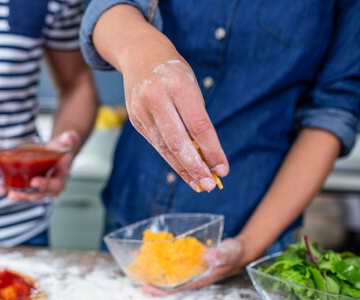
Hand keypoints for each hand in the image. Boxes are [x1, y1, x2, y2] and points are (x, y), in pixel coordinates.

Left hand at [0, 131, 79, 201]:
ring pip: (28, 195)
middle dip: (26, 195)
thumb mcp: (67, 142)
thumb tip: (69, 138)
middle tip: (14, 193)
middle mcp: (50, 187)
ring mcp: (39, 189)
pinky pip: (19, 190)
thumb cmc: (61, 149)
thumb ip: (70, 140)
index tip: (34, 182)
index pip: (55, 185)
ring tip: (4, 192)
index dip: (45, 185)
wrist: (56, 153)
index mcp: (61, 178)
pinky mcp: (29, 187)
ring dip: (16, 195)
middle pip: (39, 195)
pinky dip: (8, 190)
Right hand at [122, 56, 228, 191]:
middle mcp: (156, 98)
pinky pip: (156, 145)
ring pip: (164, 147)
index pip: (198, 125)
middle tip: (210, 185)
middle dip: (195, 166)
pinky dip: (172, 161)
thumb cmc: (174, 73)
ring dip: (184, 169)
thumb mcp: (190, 86)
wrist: (140, 55)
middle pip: (177, 141)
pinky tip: (185, 172)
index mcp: (177, 85)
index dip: (212, 150)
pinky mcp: (135, 120)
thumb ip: (197, 118)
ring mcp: (141, 110)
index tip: (223, 169)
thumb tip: (209, 157)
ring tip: (199, 184)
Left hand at [142, 238, 243, 295]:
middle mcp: (190, 277)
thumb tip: (207, 256)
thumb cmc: (233, 254)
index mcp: (197, 280)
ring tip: (137, 260)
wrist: (237, 251)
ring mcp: (188, 270)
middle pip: (166, 282)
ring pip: (167, 272)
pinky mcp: (187, 260)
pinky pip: (171, 261)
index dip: (159, 290)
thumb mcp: (229, 253)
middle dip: (150, 279)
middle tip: (133, 271)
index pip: (175, 289)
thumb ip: (221, 255)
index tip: (145, 288)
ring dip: (153, 268)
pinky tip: (151, 250)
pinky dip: (161, 257)